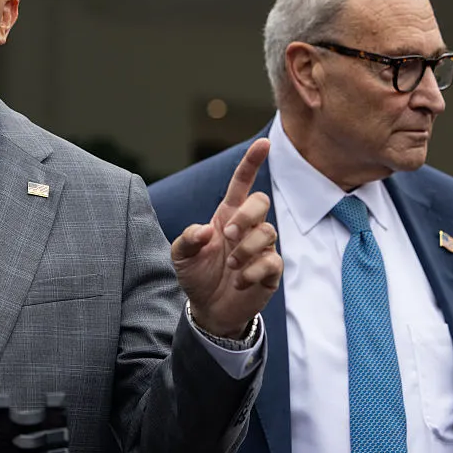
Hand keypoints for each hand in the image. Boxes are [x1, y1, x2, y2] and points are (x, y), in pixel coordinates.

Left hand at [171, 138, 281, 337]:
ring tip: (231, 265)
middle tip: (228, 234)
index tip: (263, 143)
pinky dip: (252, 271)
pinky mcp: (270, 271)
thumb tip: (207, 230)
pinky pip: (272, 261)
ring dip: (246, 248)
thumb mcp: (180, 255)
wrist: (209, 309)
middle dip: (246, 215)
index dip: (252, 163)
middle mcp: (247, 228)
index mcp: (226, 216)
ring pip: (268, 232)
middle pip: (261, 202)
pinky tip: (239, 281)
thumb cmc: (196, 275)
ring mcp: (261, 248)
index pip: (242, 183)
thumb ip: (188, 238)